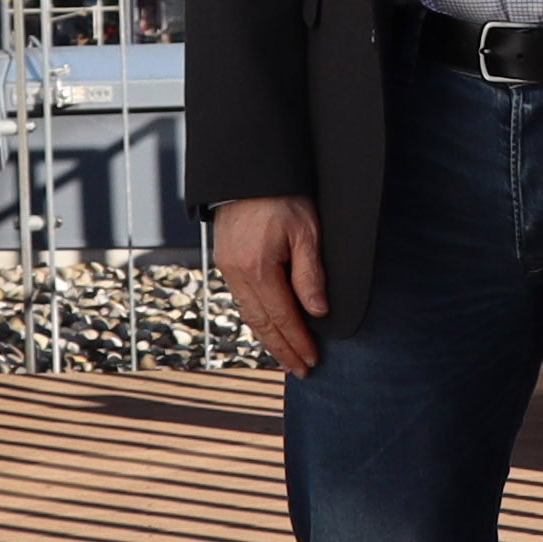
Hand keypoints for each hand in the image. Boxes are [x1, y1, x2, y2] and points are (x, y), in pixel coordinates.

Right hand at [212, 193, 329, 375]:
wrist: (249, 171)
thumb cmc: (283, 197)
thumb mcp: (307, 232)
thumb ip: (310, 274)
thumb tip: (317, 312)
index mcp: (258, 269)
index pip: (283, 317)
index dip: (299, 342)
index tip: (312, 360)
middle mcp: (237, 273)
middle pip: (262, 324)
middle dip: (282, 350)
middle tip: (300, 370)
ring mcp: (228, 268)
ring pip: (249, 314)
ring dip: (268, 339)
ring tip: (285, 356)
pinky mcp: (225, 261)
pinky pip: (242, 300)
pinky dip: (257, 319)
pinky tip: (268, 327)